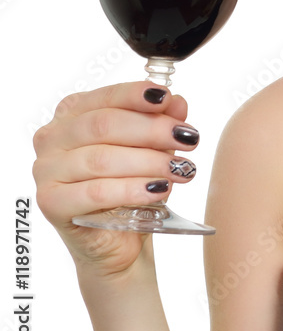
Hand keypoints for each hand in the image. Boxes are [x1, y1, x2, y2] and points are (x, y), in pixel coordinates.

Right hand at [32, 80, 197, 277]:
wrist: (118, 235)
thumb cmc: (131, 181)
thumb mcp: (152, 146)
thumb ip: (162, 120)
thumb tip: (177, 103)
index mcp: (72, 113)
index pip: (106, 96)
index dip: (137, 95)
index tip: (167, 98)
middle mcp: (53, 137)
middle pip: (104, 125)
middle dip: (153, 130)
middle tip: (188, 139)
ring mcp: (47, 170)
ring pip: (102, 158)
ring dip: (148, 162)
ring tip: (180, 169)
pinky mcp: (51, 203)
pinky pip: (96, 192)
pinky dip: (132, 189)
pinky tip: (158, 189)